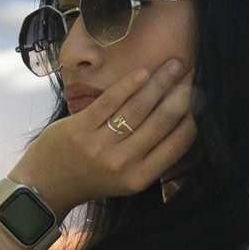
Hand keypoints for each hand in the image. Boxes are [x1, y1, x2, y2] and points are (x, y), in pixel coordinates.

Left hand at [11, 59, 194, 216]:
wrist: (47, 185)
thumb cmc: (93, 176)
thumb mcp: (127, 178)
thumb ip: (152, 155)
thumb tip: (184, 119)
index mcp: (140, 178)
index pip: (177, 143)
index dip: (193, 116)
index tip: (201, 94)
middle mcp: (123, 163)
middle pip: (161, 121)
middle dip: (181, 93)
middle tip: (192, 72)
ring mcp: (100, 145)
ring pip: (138, 107)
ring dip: (160, 82)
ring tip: (173, 65)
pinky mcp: (80, 128)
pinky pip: (110, 101)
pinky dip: (129, 84)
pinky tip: (143, 72)